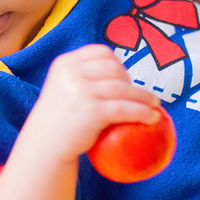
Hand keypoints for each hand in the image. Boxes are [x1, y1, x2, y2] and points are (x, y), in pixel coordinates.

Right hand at [21, 44, 160, 163]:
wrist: (44, 146)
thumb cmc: (58, 119)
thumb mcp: (64, 87)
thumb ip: (83, 76)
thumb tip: (120, 72)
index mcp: (66, 63)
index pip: (101, 53)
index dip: (118, 65)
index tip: (125, 79)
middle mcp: (72, 73)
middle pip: (115, 69)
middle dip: (131, 82)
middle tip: (140, 96)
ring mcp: (81, 91)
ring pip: (123, 89)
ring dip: (144, 97)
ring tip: (155, 105)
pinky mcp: (91, 111)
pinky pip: (125, 108)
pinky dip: (142, 113)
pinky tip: (152, 118)